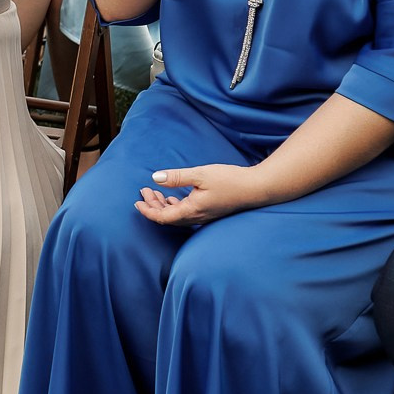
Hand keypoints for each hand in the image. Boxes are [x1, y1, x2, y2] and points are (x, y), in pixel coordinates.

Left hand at [135, 163, 268, 225]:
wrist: (256, 188)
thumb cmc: (230, 180)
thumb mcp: (200, 174)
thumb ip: (177, 177)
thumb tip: (155, 178)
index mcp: (192, 210)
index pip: (162, 218)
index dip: (148, 211)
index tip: (136, 202)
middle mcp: (197, 217)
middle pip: (167, 218)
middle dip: (153, 206)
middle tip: (144, 192)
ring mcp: (204, 216)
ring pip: (176, 216)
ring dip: (163, 206)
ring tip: (154, 192)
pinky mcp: (210, 212)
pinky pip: (186, 213)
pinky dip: (175, 206)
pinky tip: (173, 198)